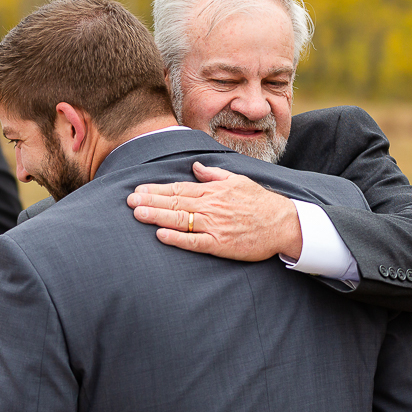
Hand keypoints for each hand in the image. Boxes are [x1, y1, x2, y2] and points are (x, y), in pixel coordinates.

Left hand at [127, 162, 302, 260]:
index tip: (138, 189)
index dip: (156, 189)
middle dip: (150, 201)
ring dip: (157, 216)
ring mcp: (214, 226)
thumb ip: (214, 174)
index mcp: (213, 191)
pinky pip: (194, 241)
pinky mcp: (220, 244)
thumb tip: (196, 166)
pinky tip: (161, 236)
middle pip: (174, 202)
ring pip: (180, 219)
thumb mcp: (237, 180)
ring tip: (137, 213)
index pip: (178, 188)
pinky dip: (177, 238)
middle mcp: (210, 206)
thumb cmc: (260, 202)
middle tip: (128, 200)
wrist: (283, 223)